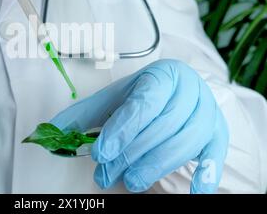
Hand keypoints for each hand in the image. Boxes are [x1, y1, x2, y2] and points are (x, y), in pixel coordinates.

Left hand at [51, 60, 228, 193]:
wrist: (178, 89)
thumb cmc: (144, 95)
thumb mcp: (112, 99)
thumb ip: (82, 115)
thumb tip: (47, 133)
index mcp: (163, 74)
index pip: (144, 102)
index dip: (122, 129)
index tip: (100, 153)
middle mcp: (190, 89)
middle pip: (163, 126)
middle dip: (131, 154)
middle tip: (106, 173)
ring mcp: (208, 111)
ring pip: (186, 143)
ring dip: (155, 167)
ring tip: (130, 181)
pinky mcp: (218, 133)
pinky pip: (215, 154)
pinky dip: (206, 174)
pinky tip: (193, 192)